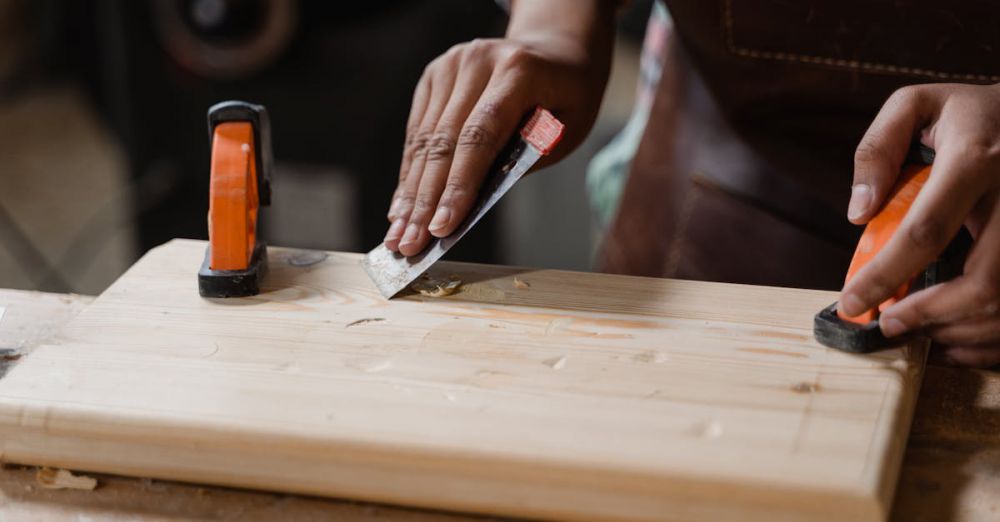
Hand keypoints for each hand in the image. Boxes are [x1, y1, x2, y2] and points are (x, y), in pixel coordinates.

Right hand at [383, 1, 614, 255]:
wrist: (555, 49)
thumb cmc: (566, 98)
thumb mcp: (566, 129)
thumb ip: (523, 159)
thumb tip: (471, 204)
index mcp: (518, 71)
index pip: (480, 136)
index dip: (458, 186)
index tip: (442, 228)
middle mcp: (477, 61)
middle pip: (443, 142)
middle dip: (425, 201)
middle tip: (409, 246)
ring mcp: (450, 65)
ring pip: (424, 141)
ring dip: (410, 194)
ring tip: (398, 237)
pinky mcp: (433, 76)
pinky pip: (417, 132)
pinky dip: (410, 173)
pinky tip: (400, 207)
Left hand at [840, 83, 999, 367]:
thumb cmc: (971, 114)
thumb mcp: (917, 105)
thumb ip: (878, 149)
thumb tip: (859, 212)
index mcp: (976, 159)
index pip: (926, 231)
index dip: (885, 275)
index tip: (852, 302)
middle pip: (982, 282)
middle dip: (929, 316)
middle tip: (889, 326)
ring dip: (960, 331)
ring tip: (920, 332)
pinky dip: (990, 337)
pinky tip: (957, 337)